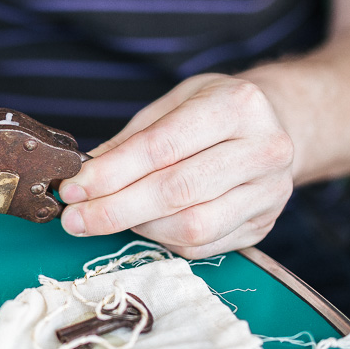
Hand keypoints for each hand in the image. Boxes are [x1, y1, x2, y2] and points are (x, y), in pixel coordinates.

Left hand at [58, 74, 293, 258]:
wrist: (276, 123)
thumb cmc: (214, 110)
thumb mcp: (174, 103)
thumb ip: (131, 140)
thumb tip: (84, 178)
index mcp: (237, 105)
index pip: (162, 147)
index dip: (112, 173)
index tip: (73, 189)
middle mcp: (264, 149)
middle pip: (177, 191)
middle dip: (116, 209)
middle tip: (75, 219)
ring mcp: (270, 191)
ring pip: (192, 225)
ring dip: (138, 227)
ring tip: (106, 218)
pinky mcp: (264, 223)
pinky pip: (203, 245)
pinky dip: (163, 239)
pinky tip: (142, 225)